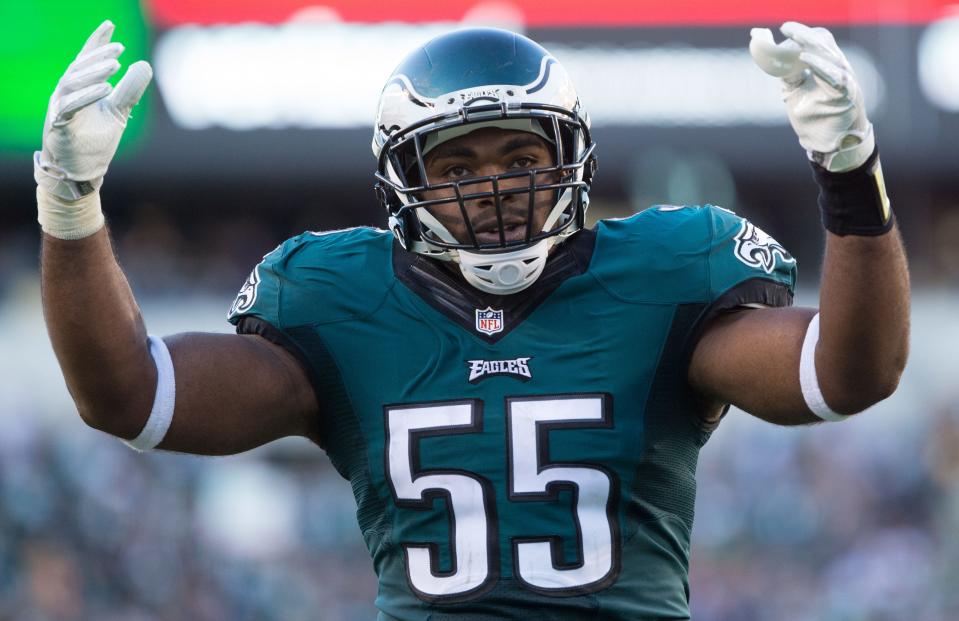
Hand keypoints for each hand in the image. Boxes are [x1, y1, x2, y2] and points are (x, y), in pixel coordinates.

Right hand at [36, 20, 151, 199]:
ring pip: (72, 83)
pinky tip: (107, 89)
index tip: (110, 24)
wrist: (82, 172)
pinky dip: (87, 96)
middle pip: (79, 67)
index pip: (86, 59)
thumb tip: (144, 65)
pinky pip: (70, 106)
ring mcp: (60, 108)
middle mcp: (66, 94)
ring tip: (116, 66)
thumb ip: (130, 91)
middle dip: (98, 55)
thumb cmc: (96, 141)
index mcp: (80, 88)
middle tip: (120, 48)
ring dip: (93, 72)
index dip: (96, 41)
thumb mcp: (118, 112)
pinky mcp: (59, 125)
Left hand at [750, 22, 873, 171]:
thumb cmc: (813, 117)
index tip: (783, 28)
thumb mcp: (794, 92)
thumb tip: (769, 57)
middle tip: (786, 28)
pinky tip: (805, 59)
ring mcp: (846, 81)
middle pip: (825, 44)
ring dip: (811, 45)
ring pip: (831, 56)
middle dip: (804, 35)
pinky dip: (820, 66)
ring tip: (794, 38)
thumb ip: (786, 75)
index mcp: (828, 67)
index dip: (802, 33)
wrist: (827, 144)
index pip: (819, 42)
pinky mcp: (847, 95)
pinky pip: (836, 76)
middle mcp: (839, 70)